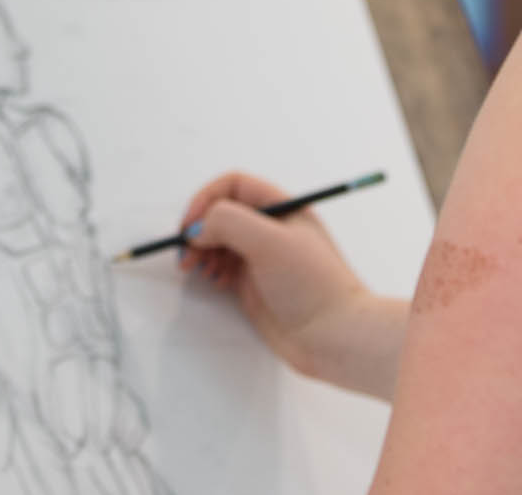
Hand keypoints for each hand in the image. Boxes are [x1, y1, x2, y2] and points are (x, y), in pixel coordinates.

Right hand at [179, 171, 379, 382]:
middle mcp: (272, 229)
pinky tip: (215, 281)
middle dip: (199, 229)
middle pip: (222, 213)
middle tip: (186, 252)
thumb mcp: (270, 242)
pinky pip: (224, 267)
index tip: (190, 224)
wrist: (335, 337)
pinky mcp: (256, 284)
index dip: (207, 199)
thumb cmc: (314, 286)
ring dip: (202, 250)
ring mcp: (264, 257)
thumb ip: (229, 222)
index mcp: (283, 207)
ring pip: (220, 241)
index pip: (234, 186)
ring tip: (197, 269)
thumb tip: (200, 227)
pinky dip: (211, 269)